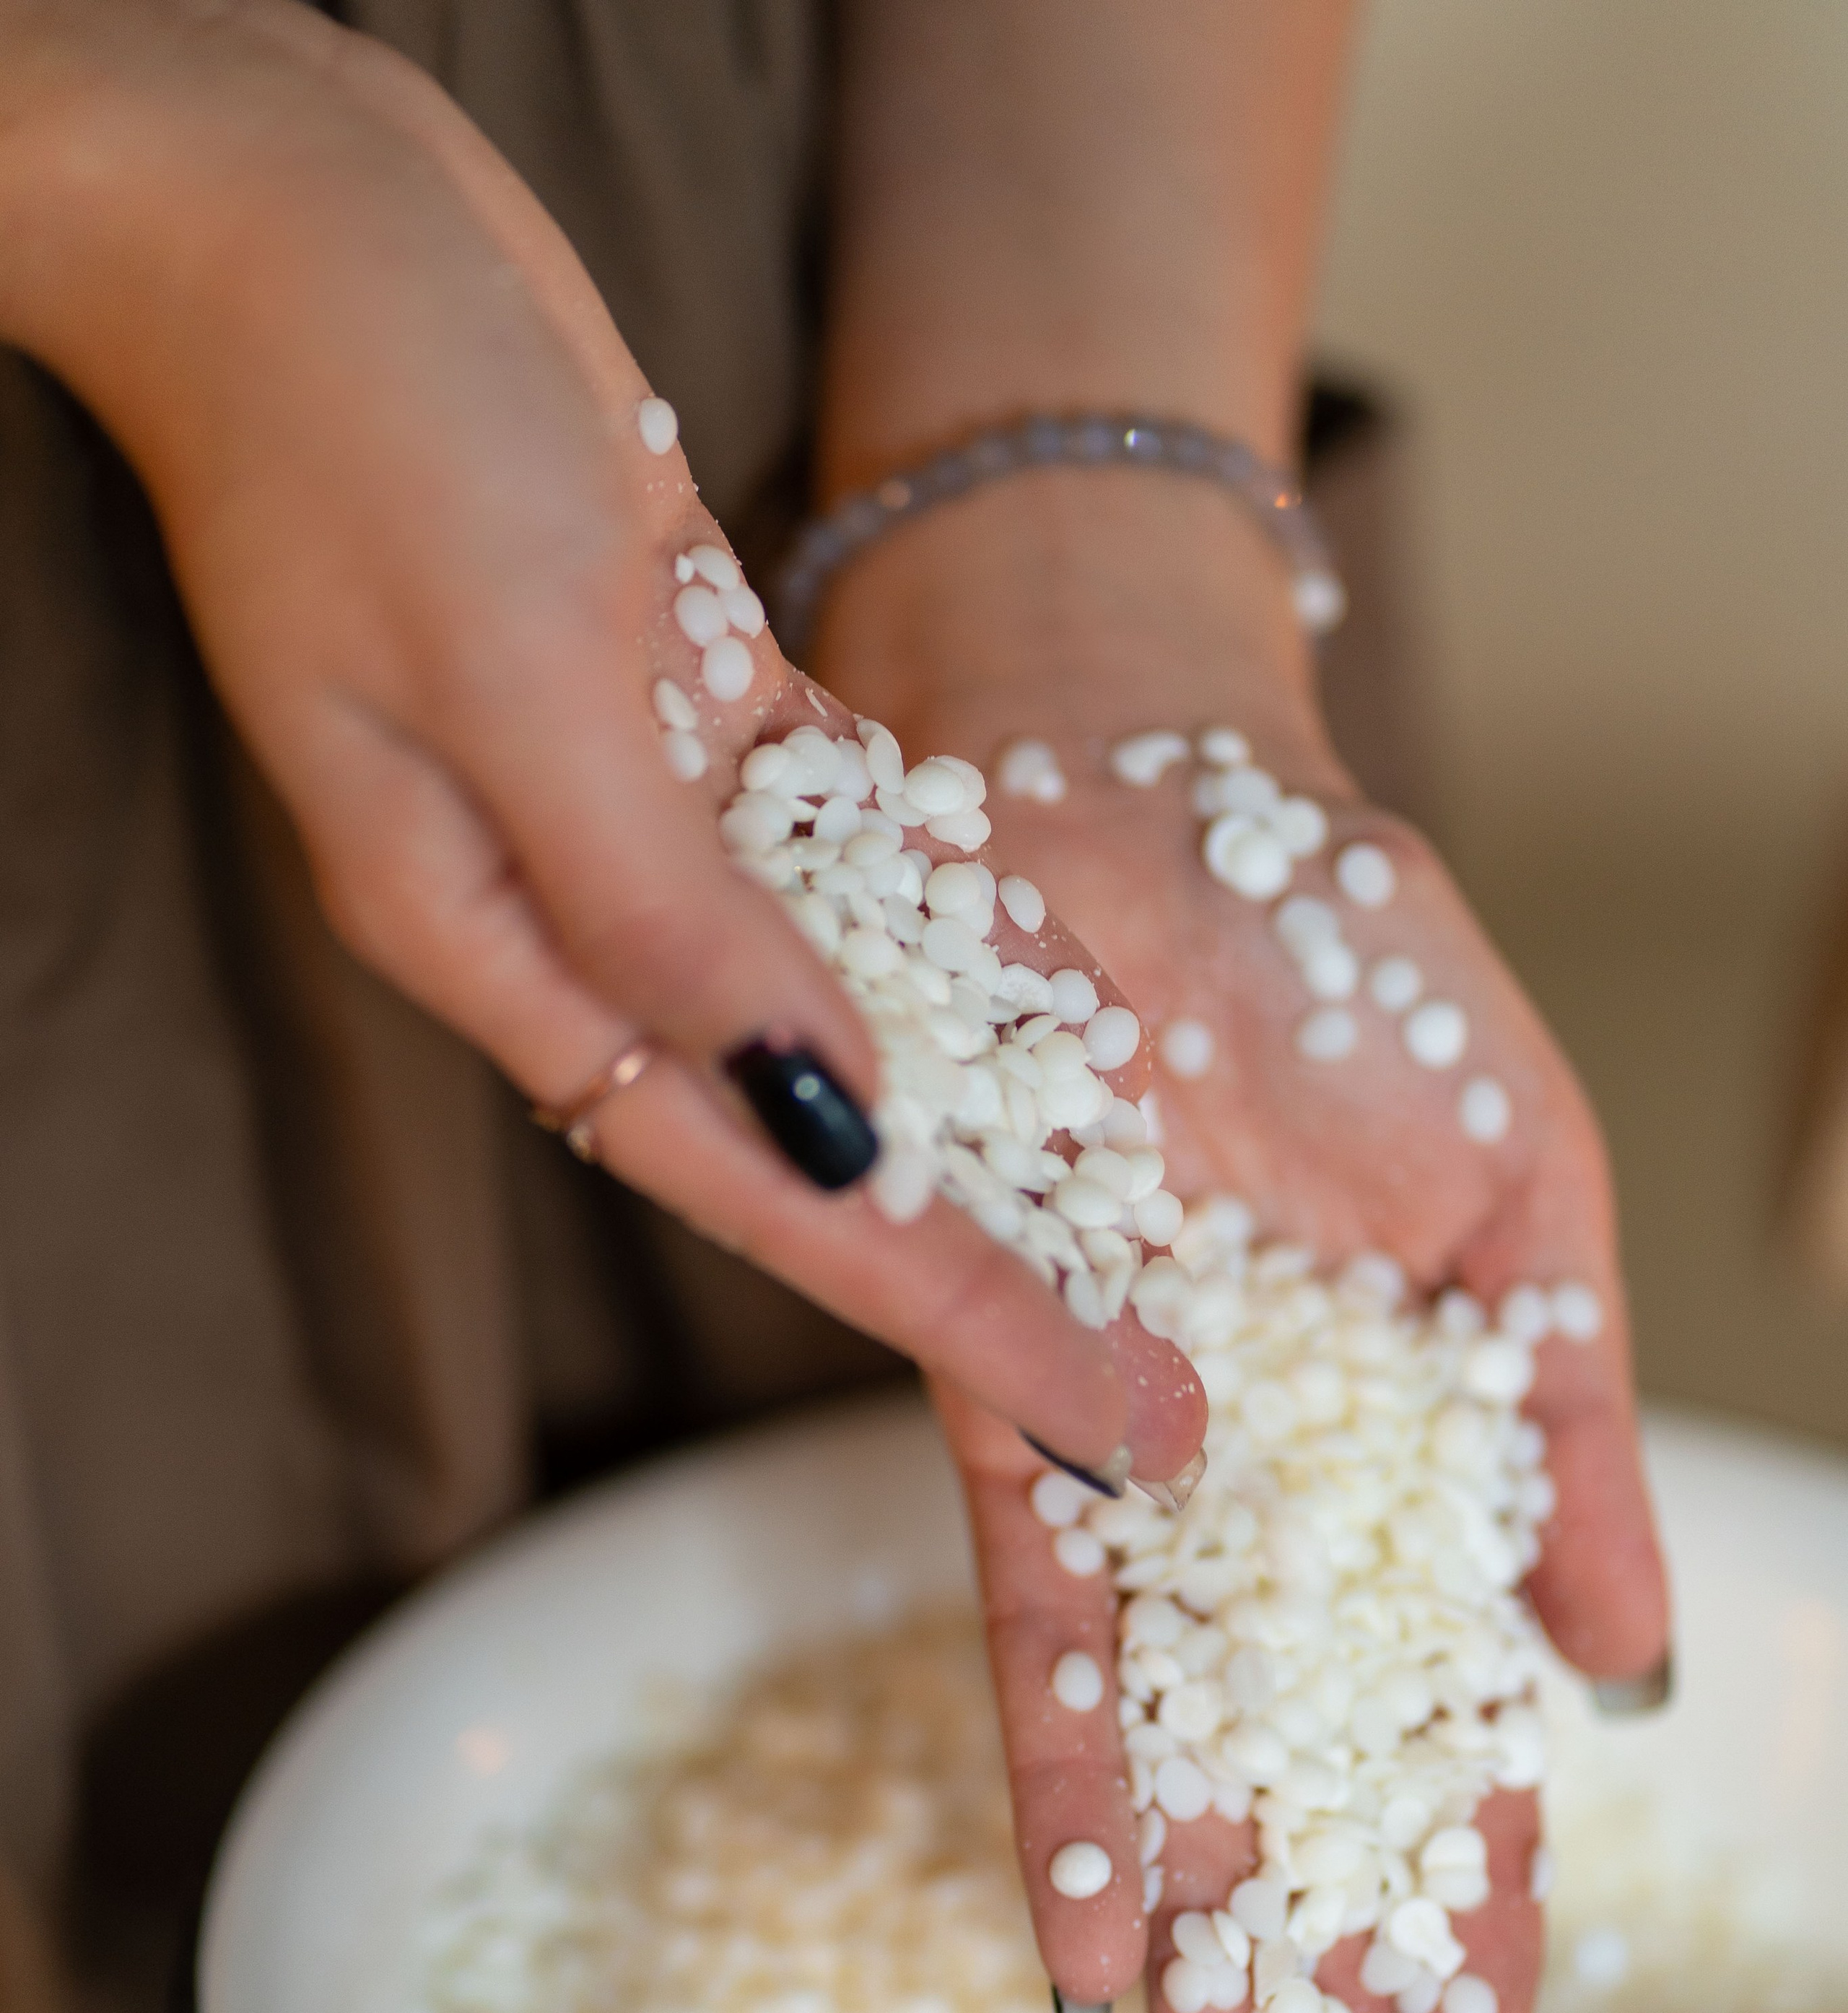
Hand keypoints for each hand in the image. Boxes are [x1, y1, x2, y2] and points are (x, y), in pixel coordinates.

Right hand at [0, 0, 1200, 1492]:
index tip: (1079, 1397)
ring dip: (985, 1116)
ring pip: (839, 1002)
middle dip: (985, 1258)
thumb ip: (666, 915)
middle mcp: (566, 902)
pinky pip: (845, 851)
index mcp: (492, 935)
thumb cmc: (356, 416)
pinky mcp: (681, 699)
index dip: (924, 1296)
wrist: (283, 195)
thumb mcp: (520, 676)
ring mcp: (627, 804)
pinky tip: (1059, 994)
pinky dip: (947, 922)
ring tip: (1137, 1234)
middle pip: (808, 1126)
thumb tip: (824, 1110)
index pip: (742, 1173)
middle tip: (1151, 1382)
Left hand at [822, 473, 1668, 2012]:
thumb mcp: (1517, 1206)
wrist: (1132, 792)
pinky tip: (1089, 1936)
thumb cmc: (1352, 967)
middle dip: (1317, 1995)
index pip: (1444, 1732)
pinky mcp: (998, 1392)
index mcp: (1400, 1464)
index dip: (1466, 1907)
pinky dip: (1073, 1773)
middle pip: (1301, 1788)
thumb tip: (1615, 1662)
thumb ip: (1559, 1435)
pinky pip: (1039, 1617)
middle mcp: (1258, 1497)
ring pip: (1174, 1751)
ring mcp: (1132, 1460)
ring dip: (1196, 1945)